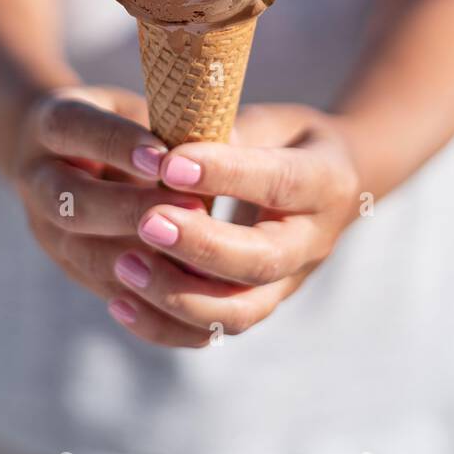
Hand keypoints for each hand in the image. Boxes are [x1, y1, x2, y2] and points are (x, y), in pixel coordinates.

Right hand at [10, 86, 211, 336]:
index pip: (75, 130)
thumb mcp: (136, 107)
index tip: (163, 157)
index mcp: (50, 125)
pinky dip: (148, 291)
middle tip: (190, 210)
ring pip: (86, 254)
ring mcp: (49, 231)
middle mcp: (37, 180)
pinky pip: (107, 288)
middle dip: (130, 210)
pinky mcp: (72, 267)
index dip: (119, 145)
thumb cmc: (121, 121)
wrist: (66, 154)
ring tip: (195, 251)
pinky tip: (190, 285)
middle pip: (72, 203)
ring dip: (142, 256)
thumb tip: (225, 146)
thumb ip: (167, 125)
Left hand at [105, 103, 363, 348]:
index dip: (225, 176)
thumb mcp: (272, 121)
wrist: (333, 184)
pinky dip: (165, 325)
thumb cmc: (289, 140)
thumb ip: (230, 133)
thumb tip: (175, 147)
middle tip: (146, 222)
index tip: (168, 164)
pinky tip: (120, 302)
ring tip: (123, 264)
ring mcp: (288, 283)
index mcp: (325, 182)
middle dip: (200, 246)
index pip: (278, 183)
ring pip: (239, 312)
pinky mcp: (259, 306)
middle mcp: (314, 242)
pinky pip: (213, 332)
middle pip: (263, 261)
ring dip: (177, 294)